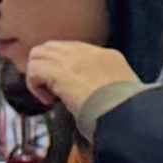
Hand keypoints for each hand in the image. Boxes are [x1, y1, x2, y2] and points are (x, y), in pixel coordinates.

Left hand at [17, 38, 148, 120]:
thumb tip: (96, 100)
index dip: (65, 67)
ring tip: (49, 95)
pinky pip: (34, 70)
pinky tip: (48, 101)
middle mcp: (89, 53)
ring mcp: (73, 60)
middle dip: (46, 66)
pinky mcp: (59, 72)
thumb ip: (109, 89)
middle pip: (53, 47)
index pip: (76, 51)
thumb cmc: (128, 113)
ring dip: (39, 75)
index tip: (67, 88)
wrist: (126, 115)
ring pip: (39, 54)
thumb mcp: (124, 94)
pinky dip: (35, 85)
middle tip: (51, 89)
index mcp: (108, 57)